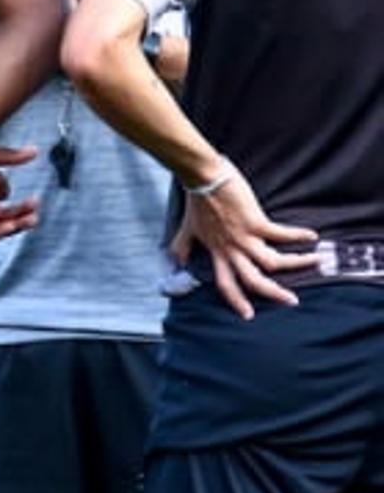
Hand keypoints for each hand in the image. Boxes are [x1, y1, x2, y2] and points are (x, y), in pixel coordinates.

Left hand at [169, 167, 319, 319]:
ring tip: (316, 261)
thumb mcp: (188, 228)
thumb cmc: (197, 201)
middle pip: (253, 280)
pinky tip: (312, 236)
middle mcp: (231, 249)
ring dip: (297, 263)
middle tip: (291, 301)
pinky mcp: (256, 222)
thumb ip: (182, 246)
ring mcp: (244, 237)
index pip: (225, 284)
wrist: (203, 177)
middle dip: (274, 293)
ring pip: (273, 262)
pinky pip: (282, 234)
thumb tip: (176, 260)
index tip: (248, 315)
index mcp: (217, 252)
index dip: (236, 301)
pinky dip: (298, 235)